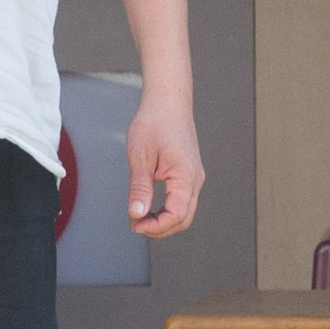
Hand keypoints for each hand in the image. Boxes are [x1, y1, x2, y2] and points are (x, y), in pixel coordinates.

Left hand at [124, 92, 206, 240]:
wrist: (167, 100)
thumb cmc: (154, 122)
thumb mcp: (140, 158)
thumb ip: (140, 189)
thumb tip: (137, 215)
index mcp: (186, 176)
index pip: (176, 215)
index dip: (155, 226)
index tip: (134, 224)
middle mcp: (195, 179)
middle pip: (183, 219)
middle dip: (159, 228)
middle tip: (135, 224)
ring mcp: (194, 177)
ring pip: (184, 212)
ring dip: (163, 220)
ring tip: (139, 216)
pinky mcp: (189, 173)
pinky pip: (182, 200)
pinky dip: (167, 209)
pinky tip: (148, 206)